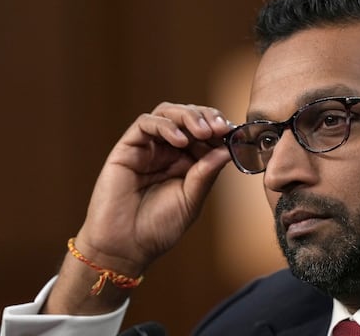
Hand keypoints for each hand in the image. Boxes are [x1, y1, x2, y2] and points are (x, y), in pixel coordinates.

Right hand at [75, 102, 232, 274]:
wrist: (126, 248)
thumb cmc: (158, 227)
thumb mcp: (192, 199)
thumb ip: (206, 172)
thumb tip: (228, 149)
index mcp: (185, 161)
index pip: (204, 132)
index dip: (219, 128)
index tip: (233, 133)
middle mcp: (167, 150)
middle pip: (187, 116)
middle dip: (206, 117)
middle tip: (219, 128)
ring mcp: (147, 147)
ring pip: (167, 113)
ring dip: (188, 117)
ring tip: (203, 132)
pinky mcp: (127, 148)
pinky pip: (145, 124)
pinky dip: (165, 126)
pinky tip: (180, 141)